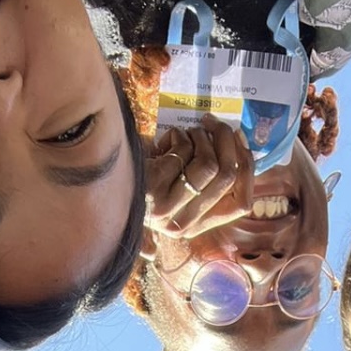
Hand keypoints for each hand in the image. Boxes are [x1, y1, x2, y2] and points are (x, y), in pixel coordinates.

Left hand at [147, 116, 254, 238]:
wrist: (103, 176)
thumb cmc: (147, 174)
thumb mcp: (181, 182)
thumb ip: (212, 177)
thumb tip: (245, 147)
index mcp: (196, 227)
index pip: (241, 204)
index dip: (247, 168)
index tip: (240, 140)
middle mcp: (183, 225)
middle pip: (228, 177)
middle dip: (226, 141)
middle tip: (213, 123)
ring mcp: (167, 210)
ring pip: (209, 165)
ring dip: (201, 138)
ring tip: (186, 133)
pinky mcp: (152, 189)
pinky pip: (183, 153)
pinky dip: (176, 137)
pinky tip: (163, 140)